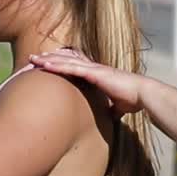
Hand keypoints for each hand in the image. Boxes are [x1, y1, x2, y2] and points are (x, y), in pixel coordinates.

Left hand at [29, 51, 147, 115]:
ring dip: (48, 60)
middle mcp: (94, 68)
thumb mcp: (118, 106)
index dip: (62, 63)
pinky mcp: (94, 73)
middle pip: (67, 60)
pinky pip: (71, 68)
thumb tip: (111, 117)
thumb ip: (112, 110)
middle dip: (50, 58)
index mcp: (98, 74)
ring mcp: (93, 69)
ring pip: (65, 61)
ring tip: (33, 58)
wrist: (143, 95)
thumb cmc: (133, 100)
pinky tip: (45, 64)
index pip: (76, 66)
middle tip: (33, 58)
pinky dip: (57, 65)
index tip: (49, 62)